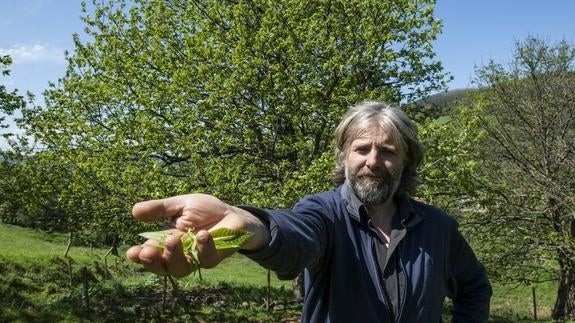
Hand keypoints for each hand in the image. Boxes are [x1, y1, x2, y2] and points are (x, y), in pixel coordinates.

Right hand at [125, 193, 268, 277]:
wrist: (234, 214)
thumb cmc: (206, 211)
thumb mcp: (181, 206)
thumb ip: (160, 209)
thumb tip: (133, 211)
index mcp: (167, 243)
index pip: (150, 254)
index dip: (140, 256)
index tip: (132, 252)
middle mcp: (180, 255)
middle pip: (162, 268)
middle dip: (153, 261)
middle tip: (148, 250)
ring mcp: (197, 259)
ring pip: (181, 269)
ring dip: (174, 256)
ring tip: (173, 240)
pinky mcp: (214, 258)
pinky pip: (206, 259)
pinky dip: (202, 247)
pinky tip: (201, 234)